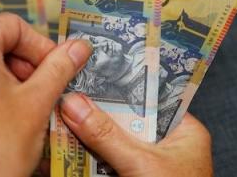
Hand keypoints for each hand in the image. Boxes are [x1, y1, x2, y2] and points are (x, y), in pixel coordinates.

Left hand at [0, 8, 92, 176]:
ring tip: (29, 87)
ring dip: (5, 54)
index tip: (55, 64)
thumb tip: (79, 46)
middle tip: (36, 66)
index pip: (9, 23)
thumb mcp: (38, 101)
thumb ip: (60, 67)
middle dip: (15, 39)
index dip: (37, 42)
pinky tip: (15, 97)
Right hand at [59, 94, 212, 176]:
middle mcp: (163, 143)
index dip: (114, 83)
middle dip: (92, 110)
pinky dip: (82, 157)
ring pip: (107, 140)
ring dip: (82, 134)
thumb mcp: (141, 166)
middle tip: (62, 95)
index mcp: (182, 130)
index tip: (83, 70)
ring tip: (54, 117)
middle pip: (121, 117)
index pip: (145, 95)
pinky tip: (59, 147)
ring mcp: (144, 164)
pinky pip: (100, 161)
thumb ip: (107, 135)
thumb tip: (73, 103)